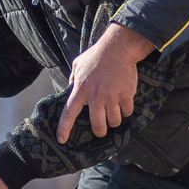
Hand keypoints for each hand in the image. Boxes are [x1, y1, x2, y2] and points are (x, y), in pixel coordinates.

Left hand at [57, 23, 153, 141]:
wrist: (118, 48)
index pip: (69, 113)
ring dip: (114, 121)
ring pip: (114, 121)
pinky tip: (124, 104)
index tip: (62, 140)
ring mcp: (111, 96)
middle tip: (101, 130)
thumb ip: (73, 80)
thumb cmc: (97, 56)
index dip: (64, 129)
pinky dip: (126, 111)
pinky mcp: (126, 95)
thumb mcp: (77, 64)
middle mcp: (95, 96)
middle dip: (100, 132)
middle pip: (97, 125)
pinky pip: (127, 112)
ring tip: (114, 113)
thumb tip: (70, 90)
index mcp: (80, 89)